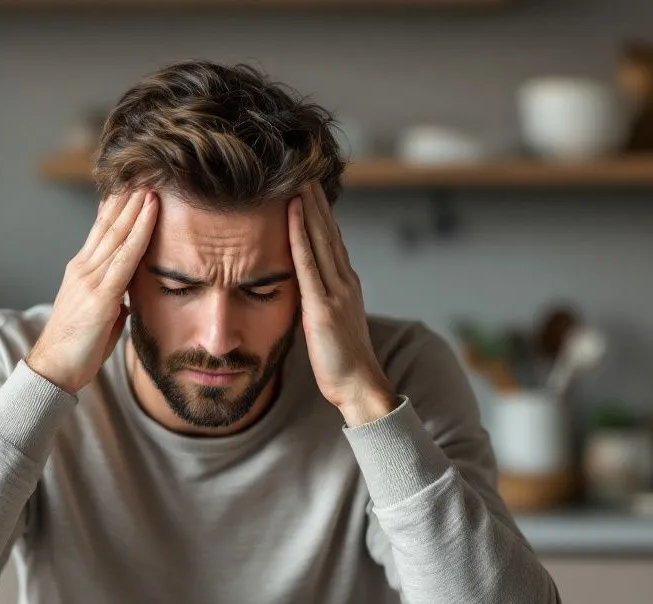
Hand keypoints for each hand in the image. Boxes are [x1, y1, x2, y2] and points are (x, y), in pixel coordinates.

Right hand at [27, 189, 157, 393]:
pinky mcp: (100, 295)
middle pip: (109, 224)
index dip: (118, 207)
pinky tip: (150, 212)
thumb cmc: (80, 347)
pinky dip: (140, 231)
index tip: (133, 187)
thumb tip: (129, 293)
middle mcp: (83, 268)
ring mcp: (90, 279)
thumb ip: (115, 298)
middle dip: (128, 198)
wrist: (55, 370)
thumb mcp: (102, 315)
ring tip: (152, 183)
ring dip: (137, 206)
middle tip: (144, 172)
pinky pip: (125, 256)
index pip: (102, 231)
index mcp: (83, 272)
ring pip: (118, 233)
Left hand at [288, 183, 396, 426]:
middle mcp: (345, 281)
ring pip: (321, 238)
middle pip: (328, 231)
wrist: (360, 386)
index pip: (331, 240)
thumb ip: (318, 302)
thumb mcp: (328, 324)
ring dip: (308, 206)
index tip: (307, 188)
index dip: (320, 212)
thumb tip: (301, 290)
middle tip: (303, 168)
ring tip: (298, 177)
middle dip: (315, 199)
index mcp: (346, 285)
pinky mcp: (323, 306)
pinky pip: (309, 262)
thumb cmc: (342, 362)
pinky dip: (300, 234)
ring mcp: (336, 292)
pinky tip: (292, 212)